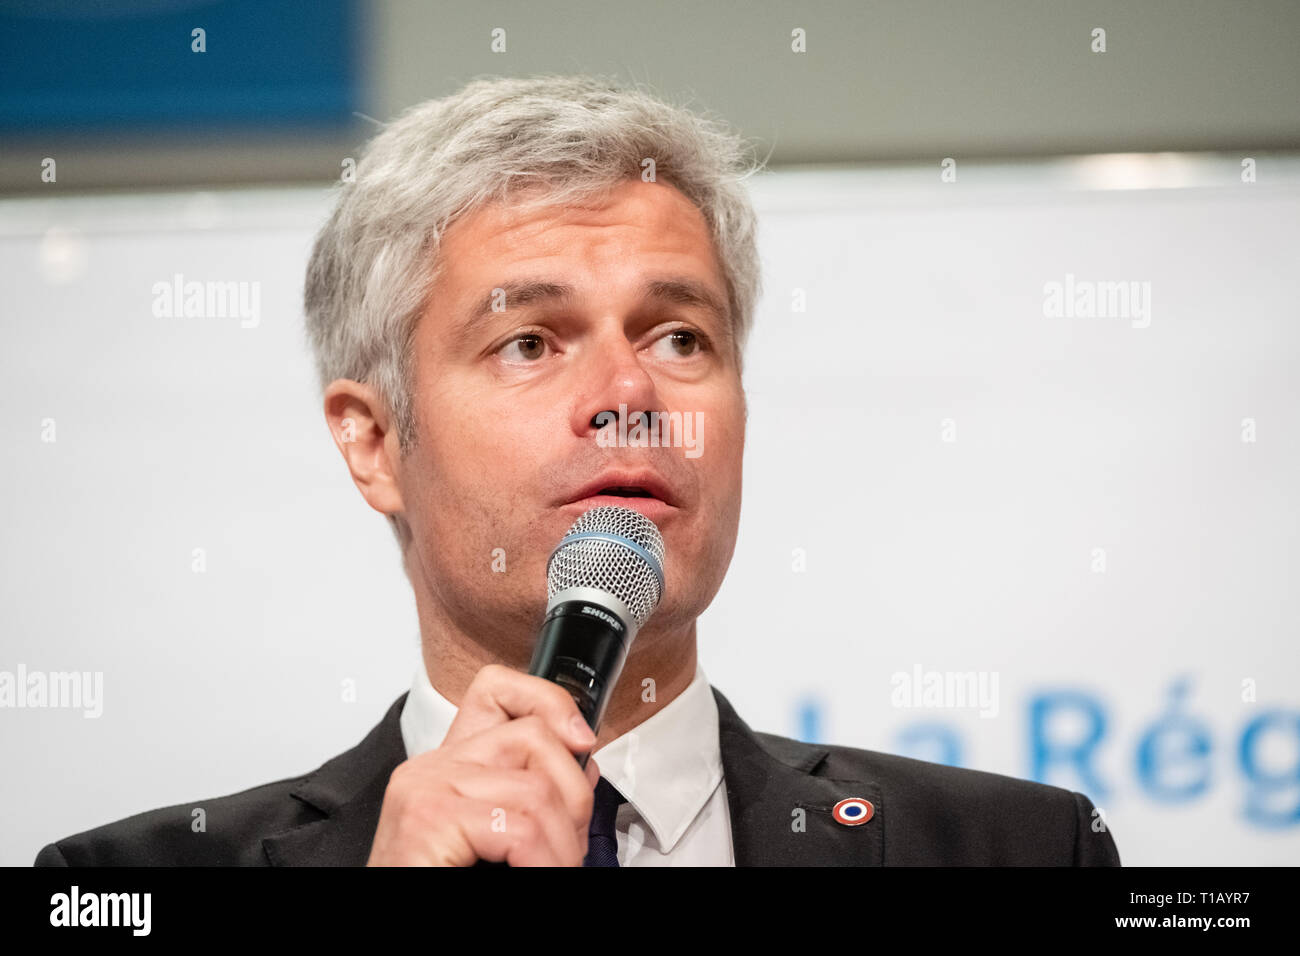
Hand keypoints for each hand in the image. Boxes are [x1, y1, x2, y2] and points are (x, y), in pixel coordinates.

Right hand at [366, 664, 600, 865]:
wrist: (391, 926)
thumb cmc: (443, 879)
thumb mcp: (496, 833)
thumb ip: (530, 794)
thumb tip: (585, 768)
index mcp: (450, 764)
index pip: (496, 690)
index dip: (550, 701)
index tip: (583, 742)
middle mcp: (432, 767)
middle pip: (532, 735)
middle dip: (573, 793)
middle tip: (571, 845)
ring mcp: (426, 787)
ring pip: (536, 789)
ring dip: (564, 844)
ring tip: (555, 871)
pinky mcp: (428, 817)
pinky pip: (518, 827)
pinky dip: (545, 862)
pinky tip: (537, 875)